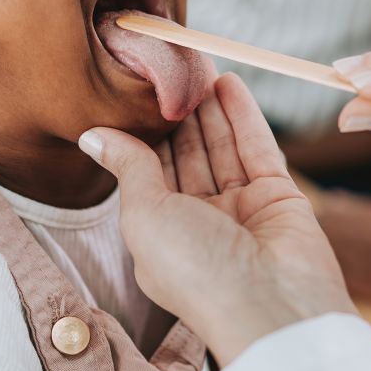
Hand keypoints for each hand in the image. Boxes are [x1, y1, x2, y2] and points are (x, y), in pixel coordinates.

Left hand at [80, 73, 354, 365]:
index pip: (150, 172)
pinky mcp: (278, 198)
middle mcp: (201, 222)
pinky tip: (229, 81)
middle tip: (171, 66)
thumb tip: (92, 135)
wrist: (273, 307)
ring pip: (222, 147)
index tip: (137, 90)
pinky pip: (257, 148)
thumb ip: (128, 167)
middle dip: (179, 113)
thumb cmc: (198, 273)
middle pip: (188, 155)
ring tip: (198, 64)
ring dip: (209, 107)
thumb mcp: (146, 216)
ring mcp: (242, 210)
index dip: (145, 131)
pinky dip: (243, 115)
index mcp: (161, 235)